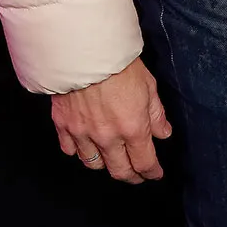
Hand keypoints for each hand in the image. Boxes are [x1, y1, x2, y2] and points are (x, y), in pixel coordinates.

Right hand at [50, 58, 171, 182]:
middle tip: (136, 175)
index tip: (155, 174)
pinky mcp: (63, 125)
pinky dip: (78, 151)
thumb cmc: (119, 63)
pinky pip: (69, 150)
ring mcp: (83, 133)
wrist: (84, 50)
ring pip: (93, 164)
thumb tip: (163, 133)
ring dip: (105, 165)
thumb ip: (156, 114)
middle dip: (131, 176)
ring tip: (111, 160)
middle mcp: (107, 137)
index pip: (144, 162)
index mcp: (132, 128)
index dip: (151, 172)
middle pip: (119, 170)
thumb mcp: (148, 85)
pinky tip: (85, 146)